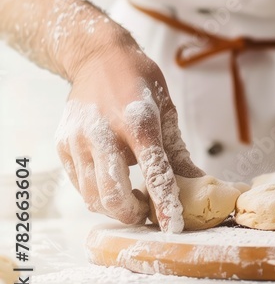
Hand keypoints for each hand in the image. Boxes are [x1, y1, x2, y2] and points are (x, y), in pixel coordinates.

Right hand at [55, 44, 201, 231]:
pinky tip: (113, 187)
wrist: (99, 58)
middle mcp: (103, 133)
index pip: (154, 172)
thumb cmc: (140, 86)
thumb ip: (178, 154)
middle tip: (148, 214)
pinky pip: (80, 185)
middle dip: (133, 214)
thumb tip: (201, 185)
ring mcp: (78, 140)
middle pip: (113, 194)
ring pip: (92, 196)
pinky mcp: (63, 145)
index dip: (164, 203)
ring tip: (133, 202)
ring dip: (115, 209)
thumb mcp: (167, 113)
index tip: (172, 226)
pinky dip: (98, 195)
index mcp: (138, 123)